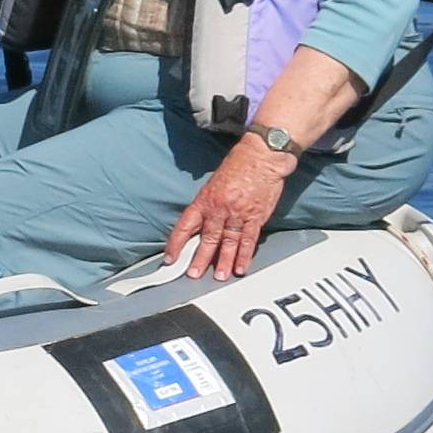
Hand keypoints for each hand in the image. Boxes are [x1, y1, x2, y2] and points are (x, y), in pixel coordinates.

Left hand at [166, 138, 291, 278]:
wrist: (262, 156)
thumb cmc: (238, 166)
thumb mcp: (213, 183)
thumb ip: (207, 205)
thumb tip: (200, 224)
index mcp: (205, 200)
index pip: (185, 225)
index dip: (176, 243)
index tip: (170, 258)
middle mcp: (220, 209)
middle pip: (208, 239)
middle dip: (199, 259)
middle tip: (193, 275)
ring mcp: (238, 214)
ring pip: (228, 242)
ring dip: (223, 262)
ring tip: (218, 276)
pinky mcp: (256, 217)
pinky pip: (248, 240)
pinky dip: (244, 255)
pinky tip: (240, 267)